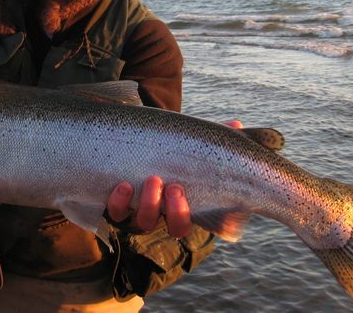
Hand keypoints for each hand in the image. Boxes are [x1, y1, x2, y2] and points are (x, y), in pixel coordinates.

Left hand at [105, 119, 244, 237]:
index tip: (194, 194)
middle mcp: (166, 212)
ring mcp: (141, 210)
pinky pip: (116, 212)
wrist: (136, 146)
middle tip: (174, 186)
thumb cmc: (173, 149)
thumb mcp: (193, 142)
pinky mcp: (118, 203)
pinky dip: (120, 202)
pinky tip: (123, 185)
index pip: (200, 220)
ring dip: (150, 204)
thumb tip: (236, 125)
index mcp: (188, 203)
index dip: (198, 219)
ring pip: (145, 222)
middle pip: (176, 227)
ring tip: (153, 179)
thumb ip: (215, 136)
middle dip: (176, 210)